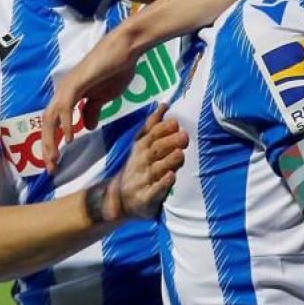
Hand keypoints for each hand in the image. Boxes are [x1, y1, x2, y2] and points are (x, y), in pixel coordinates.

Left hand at [40, 28, 140, 168]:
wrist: (125, 50)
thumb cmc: (116, 69)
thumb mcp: (104, 96)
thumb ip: (93, 110)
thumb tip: (87, 127)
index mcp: (69, 96)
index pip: (54, 123)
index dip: (52, 143)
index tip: (56, 164)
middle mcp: (63, 92)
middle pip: (47, 123)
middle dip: (47, 147)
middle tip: (51, 168)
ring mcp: (68, 87)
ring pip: (52, 117)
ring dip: (51, 140)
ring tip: (54, 159)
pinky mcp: (76, 83)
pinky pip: (66, 107)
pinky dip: (65, 124)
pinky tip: (69, 138)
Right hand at [116, 104, 186, 218]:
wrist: (119, 200)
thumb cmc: (138, 168)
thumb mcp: (140, 145)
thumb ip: (152, 126)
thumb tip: (164, 105)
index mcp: (141, 148)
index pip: (151, 135)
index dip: (163, 129)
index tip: (175, 123)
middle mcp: (141, 162)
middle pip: (155, 150)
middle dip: (169, 142)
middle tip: (184, 136)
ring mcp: (142, 180)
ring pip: (156, 169)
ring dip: (168, 161)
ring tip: (180, 153)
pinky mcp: (146, 198)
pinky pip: (154, 191)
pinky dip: (162, 184)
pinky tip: (171, 177)